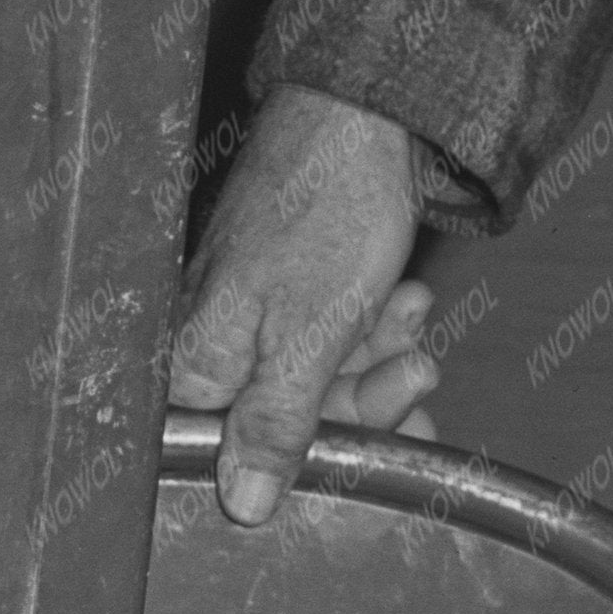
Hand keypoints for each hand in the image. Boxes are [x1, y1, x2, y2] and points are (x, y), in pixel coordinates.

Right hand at [164, 86, 441, 524]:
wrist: (364, 107)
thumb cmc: (324, 210)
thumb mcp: (306, 336)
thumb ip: (273, 424)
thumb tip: (243, 506)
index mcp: (197, 357)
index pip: (227, 455)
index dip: (297, 468)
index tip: (362, 463)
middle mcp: (214, 340)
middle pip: (284, 421)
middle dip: (363, 406)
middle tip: (415, 381)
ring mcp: (254, 311)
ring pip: (318, 378)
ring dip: (379, 363)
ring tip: (413, 326)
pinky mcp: (291, 287)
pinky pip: (333, 337)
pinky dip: (375, 330)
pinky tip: (405, 304)